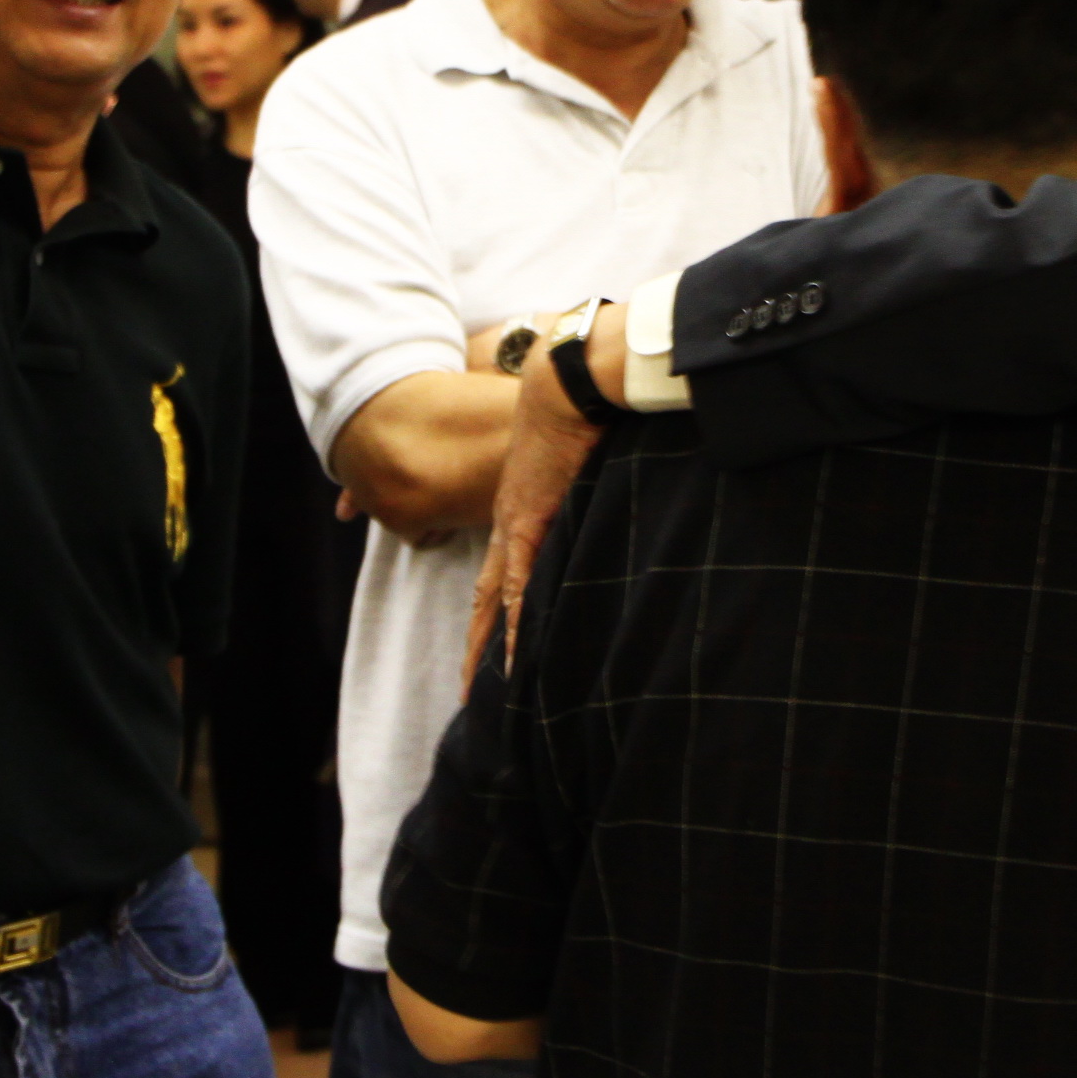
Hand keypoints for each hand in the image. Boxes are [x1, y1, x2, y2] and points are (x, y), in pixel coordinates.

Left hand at [462, 322, 622, 687]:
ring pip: (497, 601)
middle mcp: (511, 524)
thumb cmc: (579, 411)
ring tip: (481, 690)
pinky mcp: (530, 521)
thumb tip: (607, 505)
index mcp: (521, 512)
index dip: (492, 615)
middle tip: (469, 693)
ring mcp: (518, 525)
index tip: (485, 650)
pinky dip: (519, 623)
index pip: (500, 575)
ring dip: (488, 648)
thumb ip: (583, 492)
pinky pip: (522, 583)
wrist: (567, 384)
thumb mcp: (579, 465)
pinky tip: (515, 656)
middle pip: (487, 598)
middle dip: (476, 648)